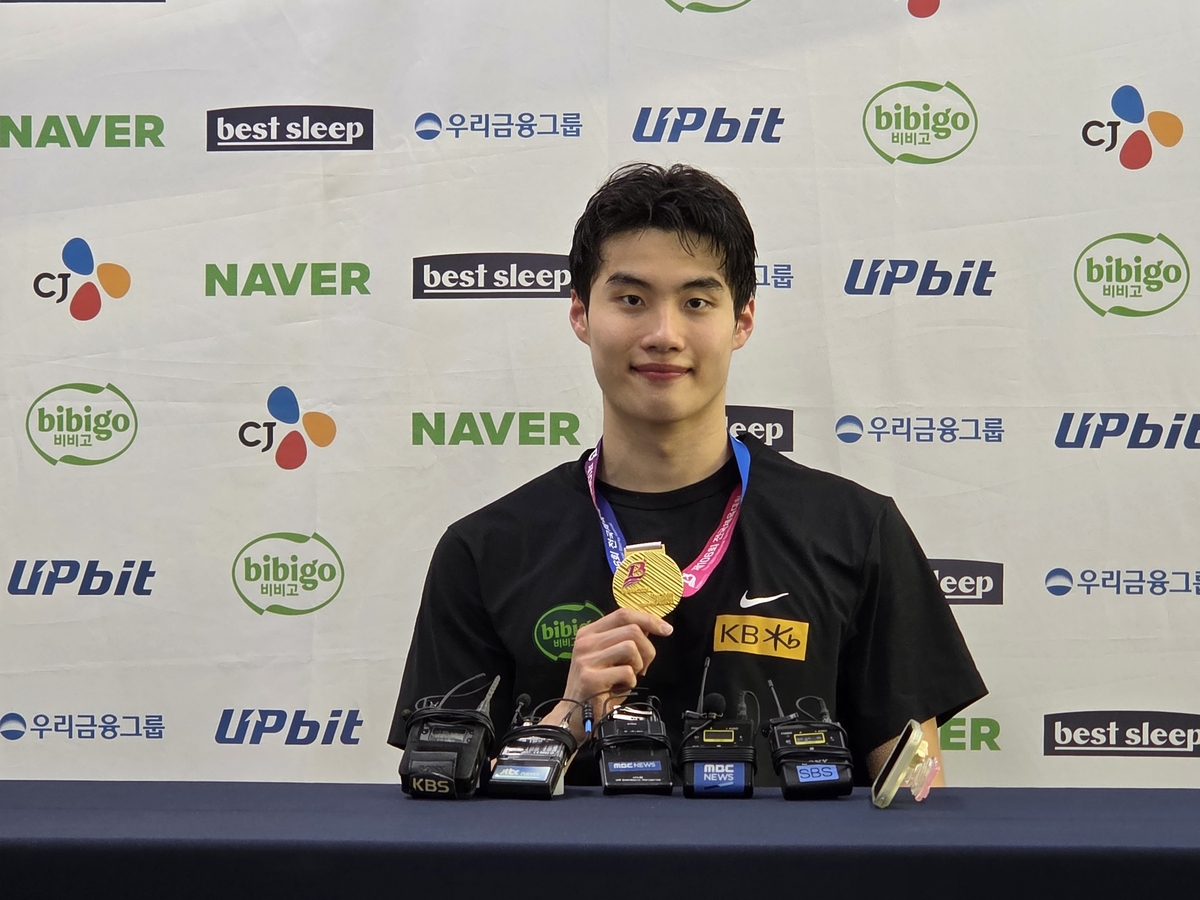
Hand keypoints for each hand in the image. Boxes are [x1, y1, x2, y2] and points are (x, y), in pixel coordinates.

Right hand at [552, 608, 672, 737]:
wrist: (574, 715)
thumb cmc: (596, 687)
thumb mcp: (607, 657)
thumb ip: (623, 639)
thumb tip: (649, 625)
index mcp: (588, 633)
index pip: (623, 613)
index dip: (649, 619)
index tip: (666, 629)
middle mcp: (585, 642)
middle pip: (632, 630)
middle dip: (647, 649)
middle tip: (642, 667)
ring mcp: (586, 659)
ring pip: (630, 647)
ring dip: (638, 665)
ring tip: (628, 677)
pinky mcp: (591, 678)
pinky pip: (627, 671)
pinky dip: (631, 682)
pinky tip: (620, 689)